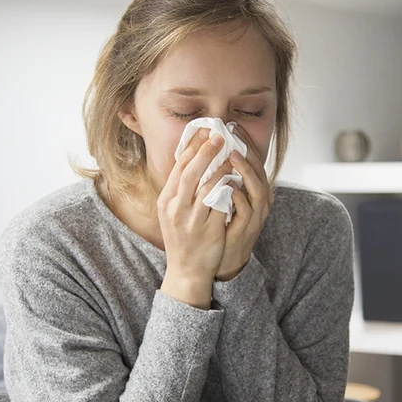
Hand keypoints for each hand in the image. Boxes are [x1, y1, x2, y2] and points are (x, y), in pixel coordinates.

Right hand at [158, 129, 230, 307]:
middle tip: (220, 136)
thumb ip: (180, 190)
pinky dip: (227, 189)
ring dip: (220, 168)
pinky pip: (219, 204)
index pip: (178, 167)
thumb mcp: (173, 212)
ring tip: (231, 156)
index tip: (203, 131)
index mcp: (166, 201)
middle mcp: (175, 208)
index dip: (191, 147)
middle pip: (190, 173)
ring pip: (206, 187)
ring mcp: (190, 220)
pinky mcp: (207, 230)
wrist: (186, 270)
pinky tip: (235, 180)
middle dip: (205, 152)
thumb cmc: (182, 238)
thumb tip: (192, 160)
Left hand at [216, 126, 271, 281]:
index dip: (245, 144)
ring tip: (233, 157)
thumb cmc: (221, 226)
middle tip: (235, 135)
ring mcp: (255, 216)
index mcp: (253, 191)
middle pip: (260, 172)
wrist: (220, 260)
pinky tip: (229, 186)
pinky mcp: (247, 230)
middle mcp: (259, 202)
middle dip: (248, 152)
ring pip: (258, 190)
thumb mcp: (222, 198)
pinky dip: (239, 198)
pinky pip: (246, 211)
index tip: (233, 127)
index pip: (253, 162)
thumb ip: (221, 177)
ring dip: (246, 172)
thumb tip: (208, 152)